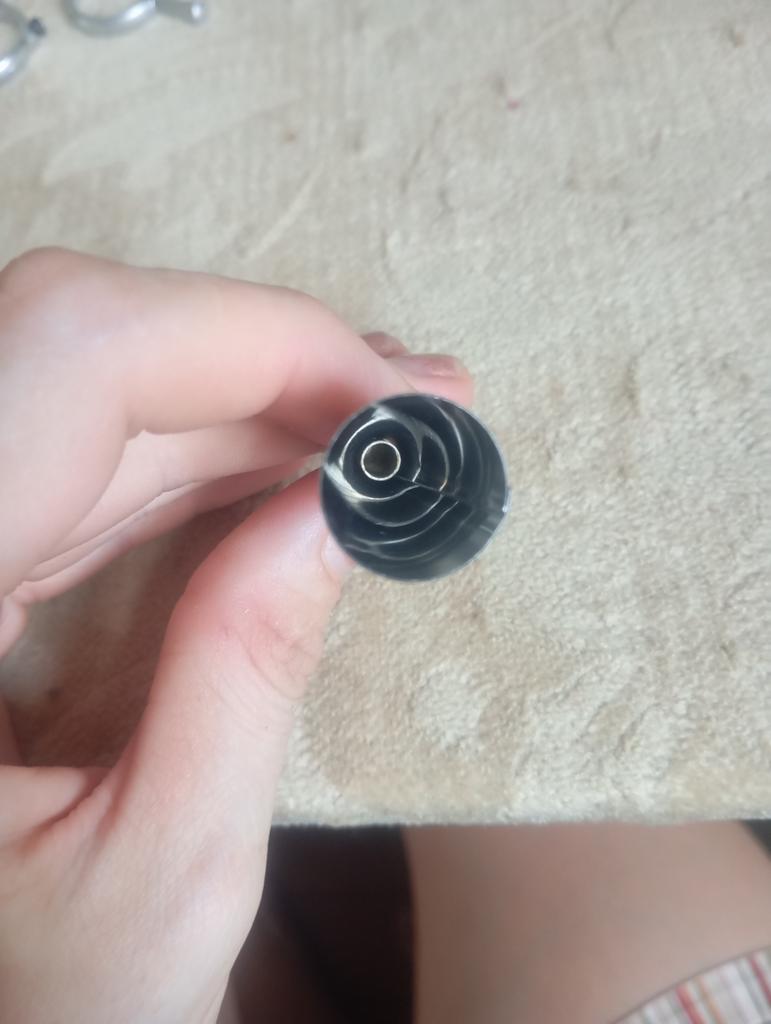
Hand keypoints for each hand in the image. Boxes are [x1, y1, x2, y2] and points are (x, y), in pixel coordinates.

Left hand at [0, 249, 471, 1022]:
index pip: (73, 357)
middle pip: (88, 351)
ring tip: (384, 430)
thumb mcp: (162, 874)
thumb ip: (246, 675)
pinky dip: (213, 448)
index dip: (249, 343)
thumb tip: (335, 512)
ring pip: (101, 390)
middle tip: (420, 405)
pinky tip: (300, 466)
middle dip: (274, 364)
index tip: (393, 399)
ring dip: (257, 399)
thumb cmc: (36, 1009)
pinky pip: (97, 455)